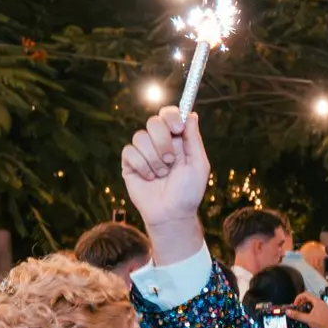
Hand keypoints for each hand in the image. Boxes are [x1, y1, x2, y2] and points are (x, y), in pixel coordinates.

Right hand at [120, 108, 209, 232]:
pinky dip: (142, 166)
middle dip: (163, 141)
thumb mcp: (198, 165)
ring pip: (140, 137)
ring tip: (162, 174)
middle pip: (153, 122)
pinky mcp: (129, 162)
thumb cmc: (188, 192)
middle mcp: (158, 142)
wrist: (171, 213)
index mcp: (177, 139)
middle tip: (170, 160)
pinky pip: (130, 152)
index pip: (169, 114)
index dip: (171, 116)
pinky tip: (149, 178)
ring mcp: (143, 151)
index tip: (177, 128)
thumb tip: (192, 115)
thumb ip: (194, 139)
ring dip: (154, 159)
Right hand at [285, 293, 327, 327]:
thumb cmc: (322, 324)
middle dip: (302, 302)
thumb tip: (288, 312)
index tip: (295, 304)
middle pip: (309, 298)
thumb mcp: (308, 319)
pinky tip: (310, 316)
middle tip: (298, 308)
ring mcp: (325, 307)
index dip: (298, 298)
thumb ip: (297, 315)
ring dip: (306, 306)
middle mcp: (322, 302)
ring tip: (302, 312)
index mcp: (317, 302)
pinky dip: (311, 309)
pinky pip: (317, 307)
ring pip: (313, 303)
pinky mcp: (326, 311)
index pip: (306, 294)